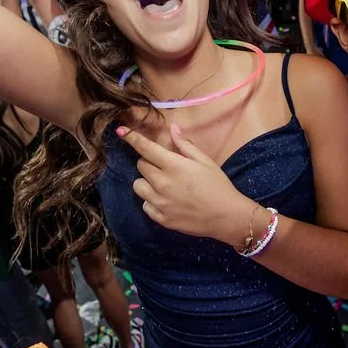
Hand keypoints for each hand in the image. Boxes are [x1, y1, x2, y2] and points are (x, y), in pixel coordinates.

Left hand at [120, 124, 252, 242]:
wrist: (226, 216)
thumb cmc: (218, 185)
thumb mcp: (205, 161)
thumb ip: (185, 145)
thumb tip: (172, 129)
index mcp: (173, 166)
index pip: (145, 148)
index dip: (131, 138)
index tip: (121, 130)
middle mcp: (162, 184)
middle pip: (141, 166)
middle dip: (150, 162)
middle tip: (165, 166)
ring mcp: (160, 203)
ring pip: (138, 186)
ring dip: (147, 182)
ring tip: (162, 185)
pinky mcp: (161, 218)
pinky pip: (145, 205)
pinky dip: (152, 201)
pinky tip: (167, 200)